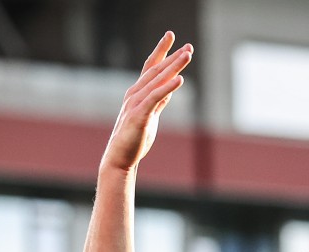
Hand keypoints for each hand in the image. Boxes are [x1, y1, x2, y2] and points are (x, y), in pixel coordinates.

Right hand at [100, 32, 192, 173]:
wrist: (120, 157)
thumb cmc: (134, 139)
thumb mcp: (151, 116)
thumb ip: (159, 101)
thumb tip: (171, 89)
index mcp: (138, 93)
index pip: (151, 67)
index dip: (162, 51)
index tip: (172, 37)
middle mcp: (135, 93)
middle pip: (156, 70)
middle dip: (172, 56)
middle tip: (188, 46)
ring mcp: (136, 103)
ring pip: (157, 80)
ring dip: (173, 67)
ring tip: (187, 55)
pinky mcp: (139, 115)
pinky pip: (155, 98)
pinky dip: (167, 88)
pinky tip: (179, 80)